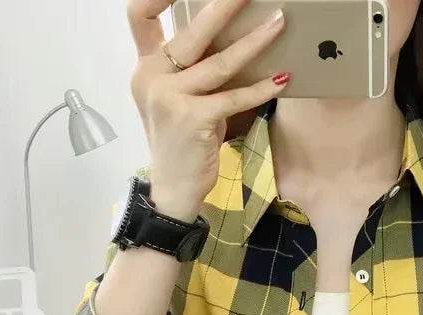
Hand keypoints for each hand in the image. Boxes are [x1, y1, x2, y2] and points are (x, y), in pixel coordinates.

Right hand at [126, 0, 287, 219]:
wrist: (174, 189)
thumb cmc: (182, 144)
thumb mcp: (177, 100)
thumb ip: (189, 71)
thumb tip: (231, 39)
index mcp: (145, 68)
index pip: (140, 15)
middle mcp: (152, 78)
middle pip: (191, 30)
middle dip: (224, 6)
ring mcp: (170, 98)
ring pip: (220, 62)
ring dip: (254, 41)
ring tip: (279, 23)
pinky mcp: (193, 119)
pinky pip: (234, 97)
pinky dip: (261, 88)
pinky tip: (282, 79)